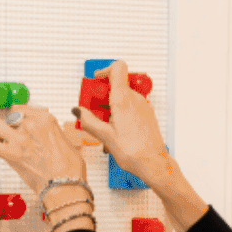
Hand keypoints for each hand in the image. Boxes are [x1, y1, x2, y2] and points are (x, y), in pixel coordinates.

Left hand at [0, 104, 87, 196]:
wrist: (66, 186)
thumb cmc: (70, 169)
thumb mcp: (66, 142)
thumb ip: (52, 133)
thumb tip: (45, 135)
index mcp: (46, 119)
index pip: (22, 109)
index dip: (17, 117)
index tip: (15, 123)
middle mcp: (31, 125)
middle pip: (8, 116)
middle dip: (6, 124)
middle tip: (7, 135)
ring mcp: (20, 139)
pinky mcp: (11, 155)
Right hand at [76, 61, 167, 184]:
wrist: (153, 163)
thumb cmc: (134, 152)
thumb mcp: (104, 136)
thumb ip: (88, 121)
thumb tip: (78, 111)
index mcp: (123, 100)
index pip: (117, 68)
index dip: (104, 70)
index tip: (95, 81)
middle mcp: (135, 99)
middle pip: (116, 85)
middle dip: (102, 96)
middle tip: (93, 110)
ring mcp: (142, 106)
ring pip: (123, 98)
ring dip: (110, 107)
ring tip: (103, 126)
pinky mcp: (146, 114)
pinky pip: (130, 107)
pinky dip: (120, 113)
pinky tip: (115, 130)